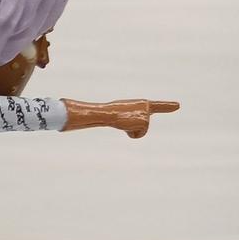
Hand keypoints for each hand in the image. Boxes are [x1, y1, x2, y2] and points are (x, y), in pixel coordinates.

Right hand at [62, 98, 178, 136]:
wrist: (103, 114)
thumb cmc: (99, 113)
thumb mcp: (101, 114)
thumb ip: (88, 114)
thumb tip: (61, 112)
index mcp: (139, 104)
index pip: (155, 106)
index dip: (167, 106)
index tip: (179, 106)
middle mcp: (145, 106)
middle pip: (140, 127)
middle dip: (131, 129)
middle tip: (123, 121)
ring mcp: (146, 114)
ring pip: (139, 132)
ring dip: (129, 131)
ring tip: (121, 124)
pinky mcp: (145, 121)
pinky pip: (138, 134)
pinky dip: (131, 134)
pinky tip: (125, 126)